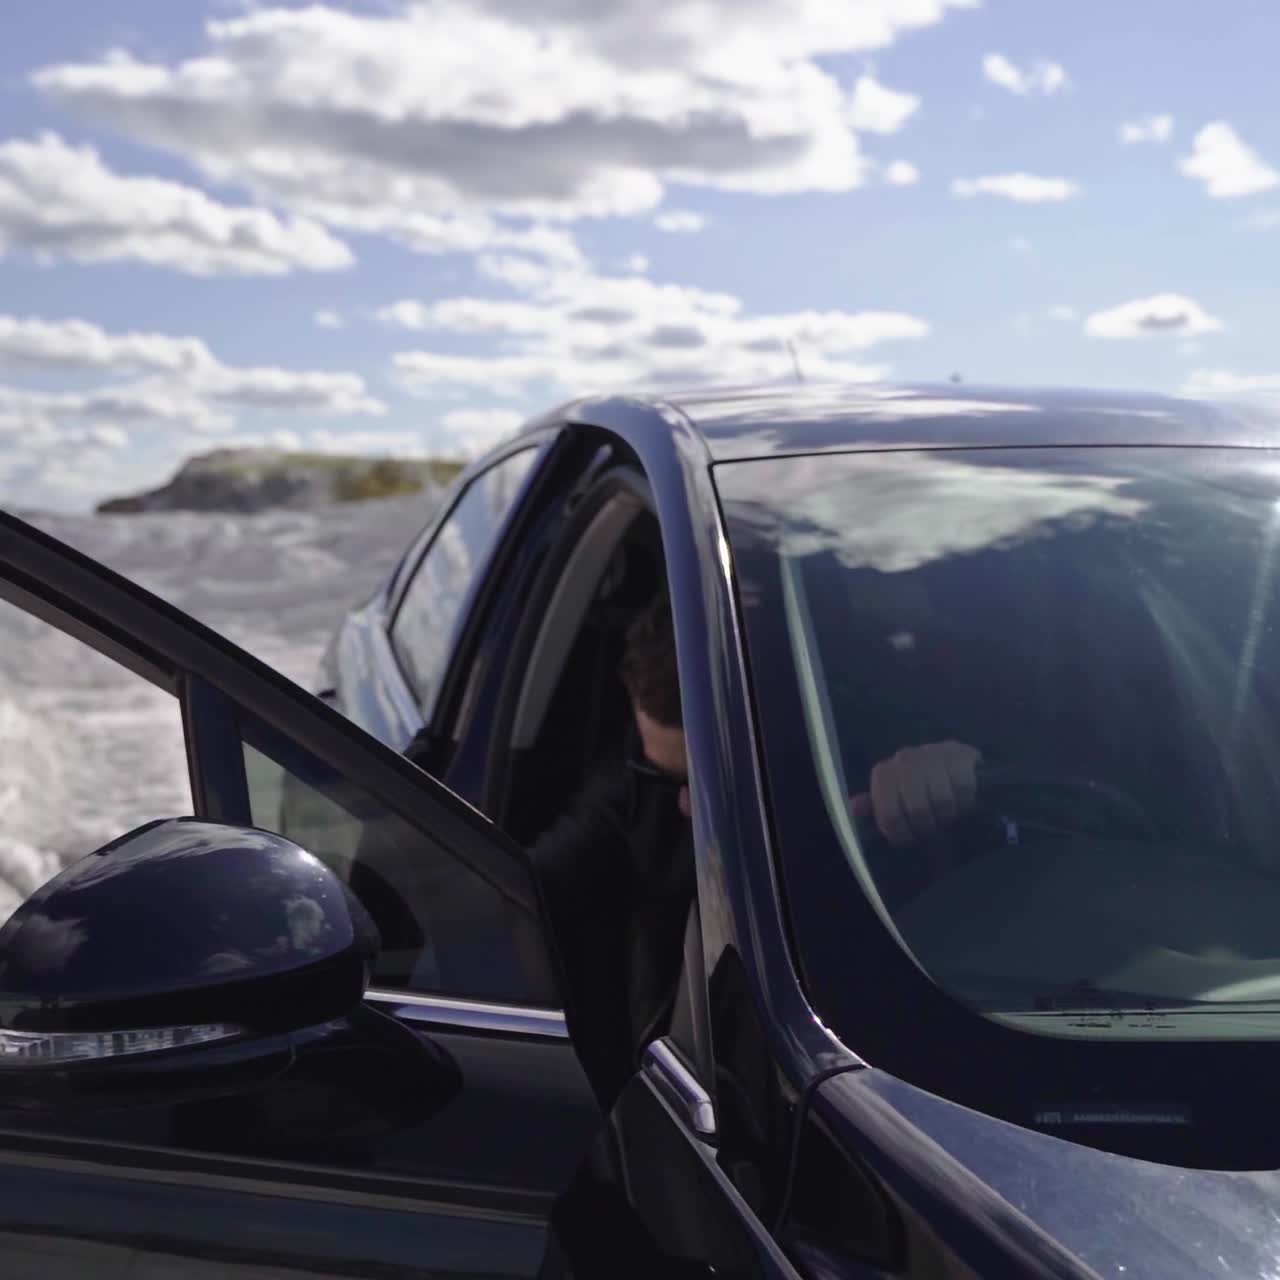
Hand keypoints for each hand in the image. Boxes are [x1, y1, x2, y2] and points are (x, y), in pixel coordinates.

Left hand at [851, 741, 980, 846]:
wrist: (949, 763)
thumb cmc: (917, 787)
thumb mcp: (892, 798)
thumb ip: (874, 805)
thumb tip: (854, 808)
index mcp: (883, 773)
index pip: (889, 815)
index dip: (901, 834)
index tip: (909, 839)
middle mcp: (904, 759)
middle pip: (918, 809)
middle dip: (926, 827)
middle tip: (930, 829)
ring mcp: (931, 753)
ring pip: (942, 799)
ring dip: (946, 815)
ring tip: (945, 817)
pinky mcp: (958, 752)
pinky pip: (963, 787)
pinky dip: (964, 801)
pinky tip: (960, 802)